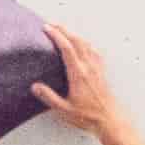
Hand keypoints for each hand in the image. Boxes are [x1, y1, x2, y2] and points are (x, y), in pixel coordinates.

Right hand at [37, 24, 128, 143]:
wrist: (109, 119)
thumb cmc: (88, 116)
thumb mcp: (64, 110)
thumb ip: (49, 97)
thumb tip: (35, 86)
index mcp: (79, 74)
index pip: (66, 48)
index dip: (56, 36)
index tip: (47, 28)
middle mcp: (89, 67)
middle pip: (76, 41)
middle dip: (63, 29)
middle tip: (52, 24)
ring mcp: (96, 67)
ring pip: (85, 43)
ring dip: (73, 34)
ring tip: (64, 31)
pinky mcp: (101, 71)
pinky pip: (93, 50)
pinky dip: (85, 43)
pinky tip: (82, 44)